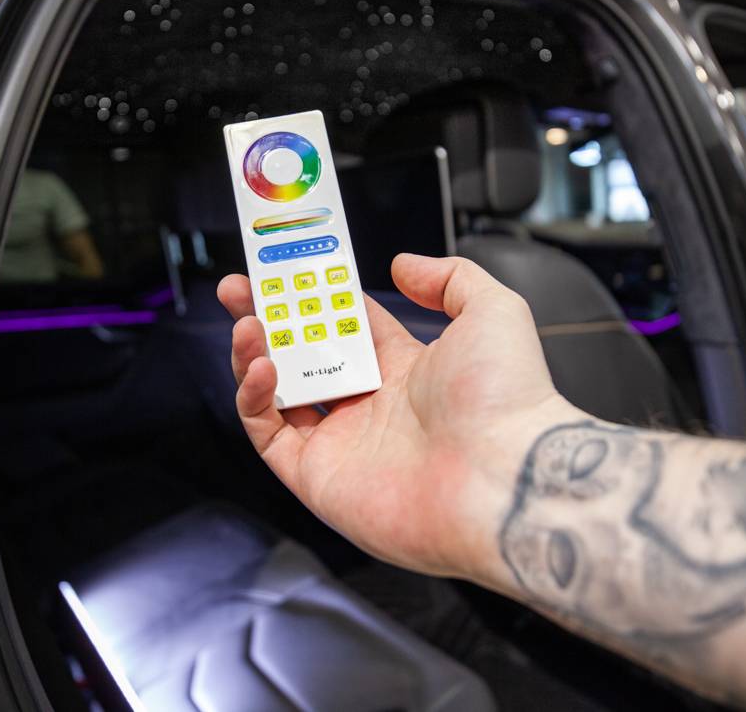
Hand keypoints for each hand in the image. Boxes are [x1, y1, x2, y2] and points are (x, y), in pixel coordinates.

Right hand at [217, 253, 579, 579]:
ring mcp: (341, 442)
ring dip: (253, 353)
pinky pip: (269, 435)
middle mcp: (369, 406)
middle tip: (237, 288)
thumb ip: (450, 277)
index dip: (312, 295)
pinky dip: (253, 399)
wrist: (504, 480)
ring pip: (276, 393)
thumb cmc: (507, 400)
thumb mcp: (493, 311)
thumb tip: (405, 265)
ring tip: (247, 322)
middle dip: (266, 319)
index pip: (344, 325)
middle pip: (301, 355)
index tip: (284, 267)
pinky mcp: (317, 478)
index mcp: (404, 369)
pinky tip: (260, 365)